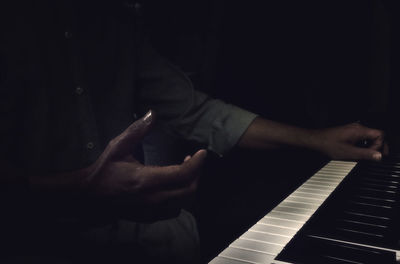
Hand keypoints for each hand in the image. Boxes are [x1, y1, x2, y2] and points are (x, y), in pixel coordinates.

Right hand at [84, 110, 206, 220]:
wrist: (89, 197)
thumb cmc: (104, 170)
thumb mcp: (118, 147)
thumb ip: (137, 131)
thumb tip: (153, 114)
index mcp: (147, 180)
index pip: (183, 174)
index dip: (197, 163)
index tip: (202, 152)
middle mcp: (153, 198)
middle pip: (189, 189)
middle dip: (196, 173)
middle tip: (192, 160)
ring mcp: (152, 210)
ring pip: (183, 202)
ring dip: (188, 186)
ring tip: (183, 171)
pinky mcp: (149, 217)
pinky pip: (173, 210)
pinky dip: (179, 198)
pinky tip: (172, 186)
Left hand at [313, 122, 387, 160]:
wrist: (316, 140)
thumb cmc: (329, 145)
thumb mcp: (349, 153)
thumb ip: (365, 154)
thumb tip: (379, 156)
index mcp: (360, 130)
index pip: (380, 135)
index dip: (380, 145)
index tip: (375, 154)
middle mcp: (357, 127)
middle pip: (376, 135)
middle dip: (377, 146)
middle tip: (375, 157)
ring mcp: (353, 129)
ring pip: (368, 137)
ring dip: (370, 146)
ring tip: (366, 155)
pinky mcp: (348, 132)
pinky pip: (361, 137)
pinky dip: (363, 144)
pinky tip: (358, 152)